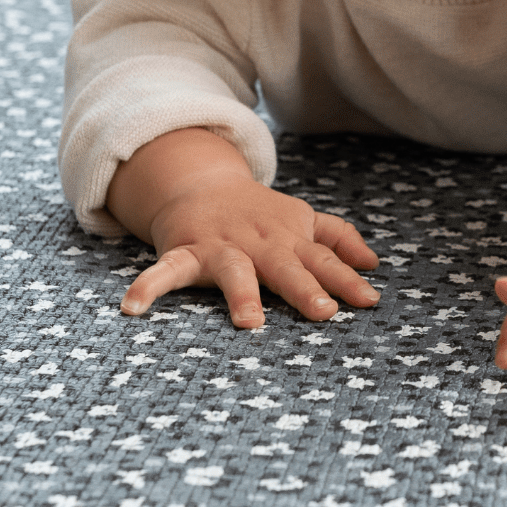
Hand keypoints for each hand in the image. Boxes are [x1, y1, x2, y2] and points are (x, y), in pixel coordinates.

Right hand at [106, 128, 378, 327]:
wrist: (202, 184)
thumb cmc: (260, 214)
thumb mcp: (302, 220)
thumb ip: (338, 238)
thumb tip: (374, 263)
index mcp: (290, 239)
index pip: (324, 261)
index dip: (347, 280)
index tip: (369, 300)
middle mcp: (259, 243)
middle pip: (286, 267)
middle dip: (304, 288)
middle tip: (323, 312)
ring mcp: (221, 247)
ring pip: (233, 272)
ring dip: (241, 294)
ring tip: (249, 322)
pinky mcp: (184, 250)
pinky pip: (165, 271)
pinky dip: (148, 287)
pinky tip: (132, 308)